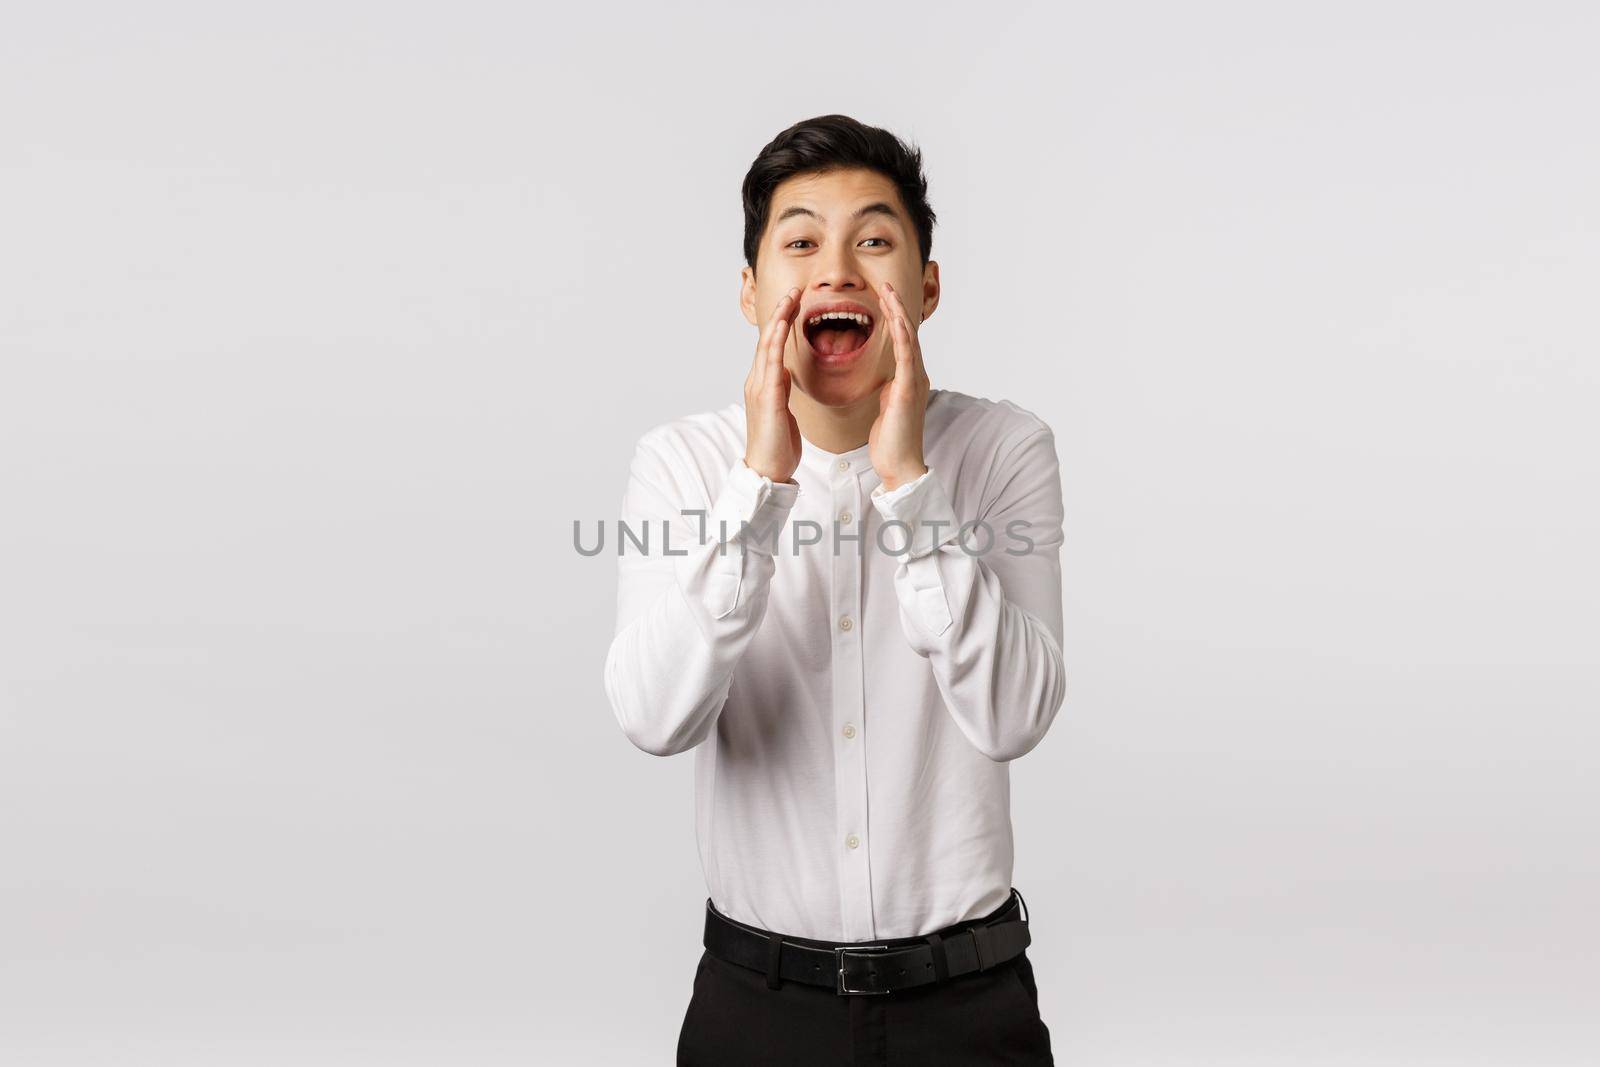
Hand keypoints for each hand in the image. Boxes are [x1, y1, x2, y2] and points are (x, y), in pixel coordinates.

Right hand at [743, 286, 802, 482]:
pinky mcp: (766, 399)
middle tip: (794, 290)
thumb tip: (784, 373)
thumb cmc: (777, 444)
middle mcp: (757, 381)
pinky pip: (771, 364)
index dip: (782, 322)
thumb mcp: (782, 410)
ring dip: (778, 320)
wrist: (767, 470)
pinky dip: (777, 343)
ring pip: (766, 345)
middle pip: (767, 338)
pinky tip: (783, 328)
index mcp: (763, 383)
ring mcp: (759, 388)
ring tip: (789, 299)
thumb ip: (780, 389)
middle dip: (780, 312)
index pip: (772, 345)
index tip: (795, 302)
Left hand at [868, 280, 930, 490]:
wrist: (900, 465)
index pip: (903, 340)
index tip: (883, 297)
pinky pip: (907, 356)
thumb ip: (890, 389)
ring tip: (889, 292)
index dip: (894, 317)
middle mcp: (916, 375)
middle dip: (897, 307)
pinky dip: (902, 335)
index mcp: (909, 378)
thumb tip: (887, 380)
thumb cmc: (891, 440)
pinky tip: (896, 319)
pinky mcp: (908, 390)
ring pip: (908, 338)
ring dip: (899, 313)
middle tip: (886, 284)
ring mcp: (915, 381)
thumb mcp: (888, 407)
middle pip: (908, 332)